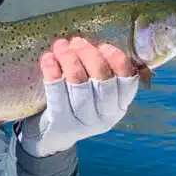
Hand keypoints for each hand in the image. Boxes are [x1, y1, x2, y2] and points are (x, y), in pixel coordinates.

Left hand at [17, 36, 138, 156]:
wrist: (54, 135)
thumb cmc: (78, 101)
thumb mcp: (96, 90)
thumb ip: (101, 69)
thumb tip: (90, 39)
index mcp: (120, 104)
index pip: (128, 81)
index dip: (117, 61)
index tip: (104, 45)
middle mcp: (107, 115)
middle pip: (103, 82)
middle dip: (90, 57)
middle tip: (77, 41)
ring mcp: (84, 122)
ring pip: (80, 87)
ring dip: (70, 61)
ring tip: (61, 45)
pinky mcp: (62, 124)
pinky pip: (57, 96)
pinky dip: (52, 74)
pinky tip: (48, 58)